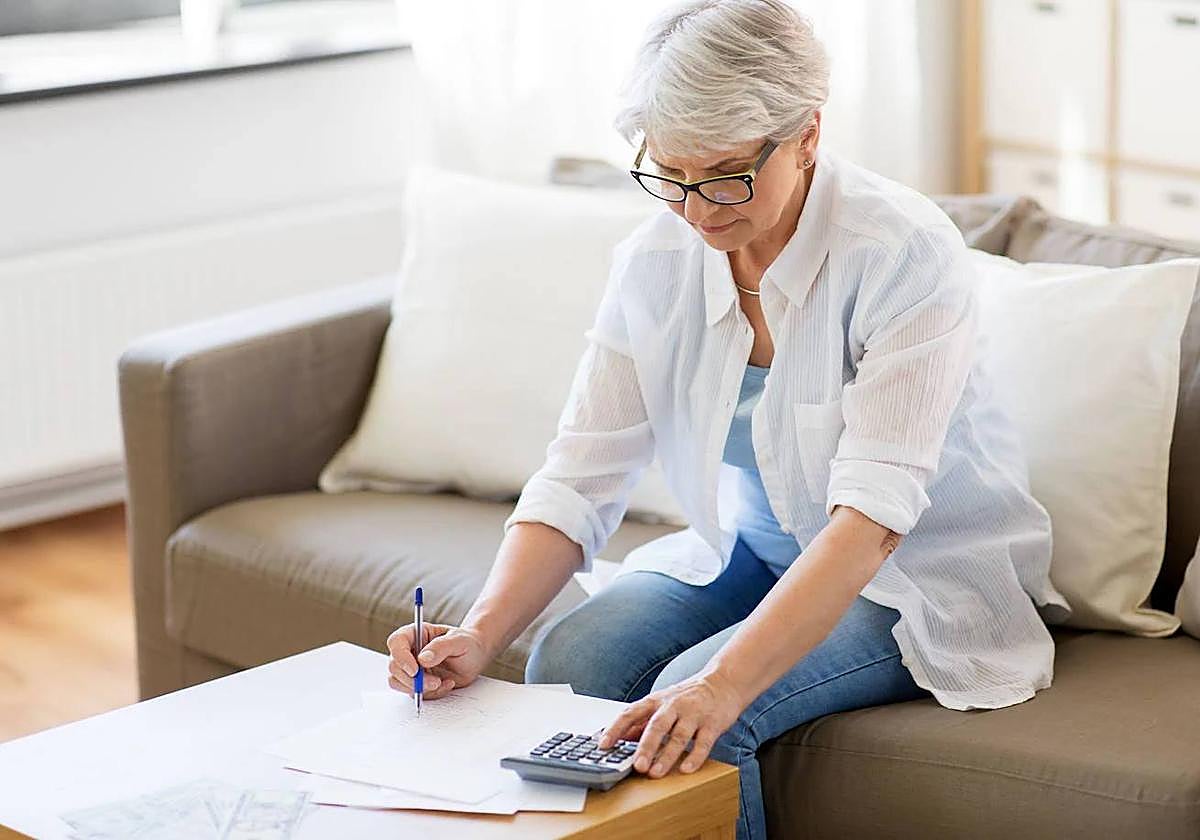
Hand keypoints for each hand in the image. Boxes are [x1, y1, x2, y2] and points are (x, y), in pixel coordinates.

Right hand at [385, 623, 490, 700]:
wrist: (476, 657)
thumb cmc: (468, 643)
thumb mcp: (459, 640)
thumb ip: (441, 647)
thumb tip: (423, 659)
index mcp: (416, 633)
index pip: (396, 642)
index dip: (401, 657)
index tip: (415, 669)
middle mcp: (410, 650)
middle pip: (394, 666)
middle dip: (412, 679)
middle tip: (434, 682)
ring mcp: (412, 668)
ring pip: (398, 682)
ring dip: (418, 688)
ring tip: (440, 683)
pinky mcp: (418, 682)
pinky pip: (413, 693)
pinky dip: (430, 694)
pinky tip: (446, 684)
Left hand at [598, 669, 746, 777]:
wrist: (723, 683)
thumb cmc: (688, 697)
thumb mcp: (661, 703)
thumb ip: (642, 721)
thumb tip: (620, 739)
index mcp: (656, 701)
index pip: (631, 713)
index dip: (615, 728)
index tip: (603, 745)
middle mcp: (673, 705)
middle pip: (656, 726)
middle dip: (645, 746)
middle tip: (636, 765)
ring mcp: (693, 714)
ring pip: (678, 736)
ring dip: (666, 755)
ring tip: (656, 773)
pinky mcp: (712, 723)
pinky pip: (703, 742)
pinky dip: (695, 756)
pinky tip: (687, 769)